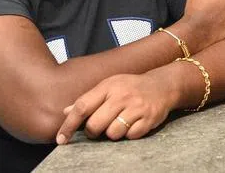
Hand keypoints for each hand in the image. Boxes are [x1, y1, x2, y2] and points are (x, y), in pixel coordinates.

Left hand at [55, 72, 172, 144]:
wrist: (163, 85)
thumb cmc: (131, 87)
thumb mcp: (109, 86)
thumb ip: (89, 99)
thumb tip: (65, 111)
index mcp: (109, 86)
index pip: (82, 106)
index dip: (68, 125)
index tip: (61, 139)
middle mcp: (122, 95)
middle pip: (95, 125)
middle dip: (93, 131)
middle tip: (98, 128)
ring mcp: (137, 107)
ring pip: (112, 133)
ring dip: (112, 133)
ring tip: (120, 123)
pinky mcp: (149, 118)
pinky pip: (130, 136)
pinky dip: (129, 134)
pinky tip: (133, 124)